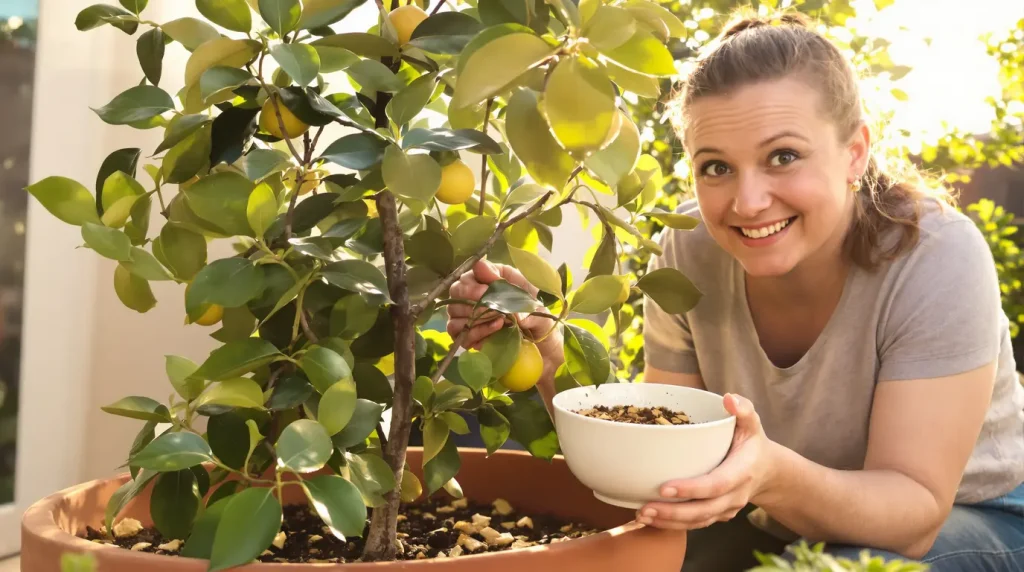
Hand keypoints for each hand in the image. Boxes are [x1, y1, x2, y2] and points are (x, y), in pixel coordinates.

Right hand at [445, 259, 562, 360]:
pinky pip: (459, 333)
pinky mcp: (469, 337)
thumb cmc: (541, 323)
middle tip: (491, 306)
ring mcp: (470, 317)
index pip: (474, 271)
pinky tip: (494, 330)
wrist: (543, 352)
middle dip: (470, 296)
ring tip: (500, 320)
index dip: (476, 278)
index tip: (486, 289)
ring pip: (454, 311)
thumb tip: (507, 307)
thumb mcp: (539, 310)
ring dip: (475, 316)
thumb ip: (523, 304)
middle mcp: (479, 295)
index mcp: (497, 279)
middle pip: (457, 289)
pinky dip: (475, 332)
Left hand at [636, 393, 776, 529]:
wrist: (767, 470)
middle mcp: (735, 495)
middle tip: (645, 508)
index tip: (665, 488)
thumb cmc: (752, 442)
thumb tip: (729, 399)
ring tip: (642, 515)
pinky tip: (652, 519)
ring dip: (669, 522)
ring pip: (698, 522)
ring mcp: (726, 508)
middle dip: (674, 513)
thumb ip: (743, 409)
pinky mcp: (717, 515)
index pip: (717, 484)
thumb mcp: (752, 423)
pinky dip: (673, 525)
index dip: (692, 488)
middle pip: (704, 510)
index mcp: (742, 471)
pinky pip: (695, 524)